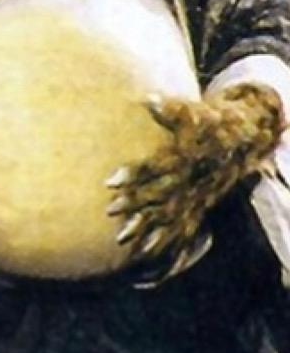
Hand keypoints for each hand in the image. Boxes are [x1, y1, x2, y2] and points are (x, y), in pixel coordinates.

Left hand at [108, 85, 283, 260]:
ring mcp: (195, 195)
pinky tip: (145, 253)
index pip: (156, 166)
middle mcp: (190, 180)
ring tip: (121, 238)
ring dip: (145, 228)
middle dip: (135, 203)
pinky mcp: (198, 206)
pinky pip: (183, 228)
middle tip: (109, 210)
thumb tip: (149, 100)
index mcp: (184, 157)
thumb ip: (170, 110)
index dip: (134, 174)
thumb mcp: (193, 113)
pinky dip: (165, 243)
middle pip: (160, 194)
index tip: (109, 180)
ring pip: (169, 215)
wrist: (242, 142)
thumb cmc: (209, 123)